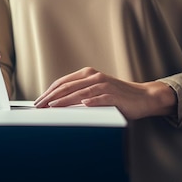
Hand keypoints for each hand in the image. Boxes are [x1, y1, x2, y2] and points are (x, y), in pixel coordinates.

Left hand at [33, 67, 177, 120]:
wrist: (143, 97)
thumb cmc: (118, 96)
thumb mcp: (96, 91)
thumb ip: (80, 93)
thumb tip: (58, 103)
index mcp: (88, 74)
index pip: (63, 82)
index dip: (49, 91)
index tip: (38, 101)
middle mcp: (95, 77)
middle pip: (68, 86)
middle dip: (51, 97)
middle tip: (39, 106)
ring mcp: (104, 85)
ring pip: (80, 92)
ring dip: (65, 100)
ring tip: (52, 107)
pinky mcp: (114, 95)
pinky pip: (100, 98)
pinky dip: (90, 101)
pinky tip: (82, 105)